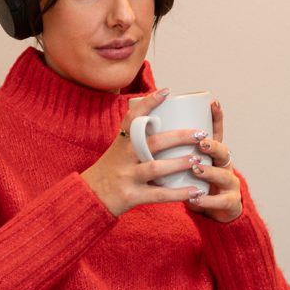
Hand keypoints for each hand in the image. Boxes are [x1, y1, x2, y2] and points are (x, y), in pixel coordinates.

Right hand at [80, 88, 206, 215]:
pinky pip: (158, 195)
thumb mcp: (118, 151)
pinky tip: (196, 192)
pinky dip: (178, 194)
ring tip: (198, 160)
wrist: (88, 199)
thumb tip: (161, 122)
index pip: (132, 118)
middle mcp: (123, 157)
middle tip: (201, 133)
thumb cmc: (109, 172)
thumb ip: (137, 140)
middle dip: (179, 137)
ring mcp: (127, 177)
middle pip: (152, 143)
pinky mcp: (132, 196)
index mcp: (121, 143)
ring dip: (179, 163)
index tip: (166, 91)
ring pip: (155, 168)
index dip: (149, 103)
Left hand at [185, 99, 242, 223]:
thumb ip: (174, 148)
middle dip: (212, 145)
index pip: (217, 132)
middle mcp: (224, 165)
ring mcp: (229, 184)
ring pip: (222, 175)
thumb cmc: (197, 184)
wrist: (217, 212)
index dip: (217, 118)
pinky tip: (195, 197)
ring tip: (196, 168)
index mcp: (213, 153)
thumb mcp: (187, 165)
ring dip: (209, 171)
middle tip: (199, 141)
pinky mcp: (229, 203)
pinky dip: (207, 200)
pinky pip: (220, 201)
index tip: (212, 103)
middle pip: (223, 151)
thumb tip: (150, 123)